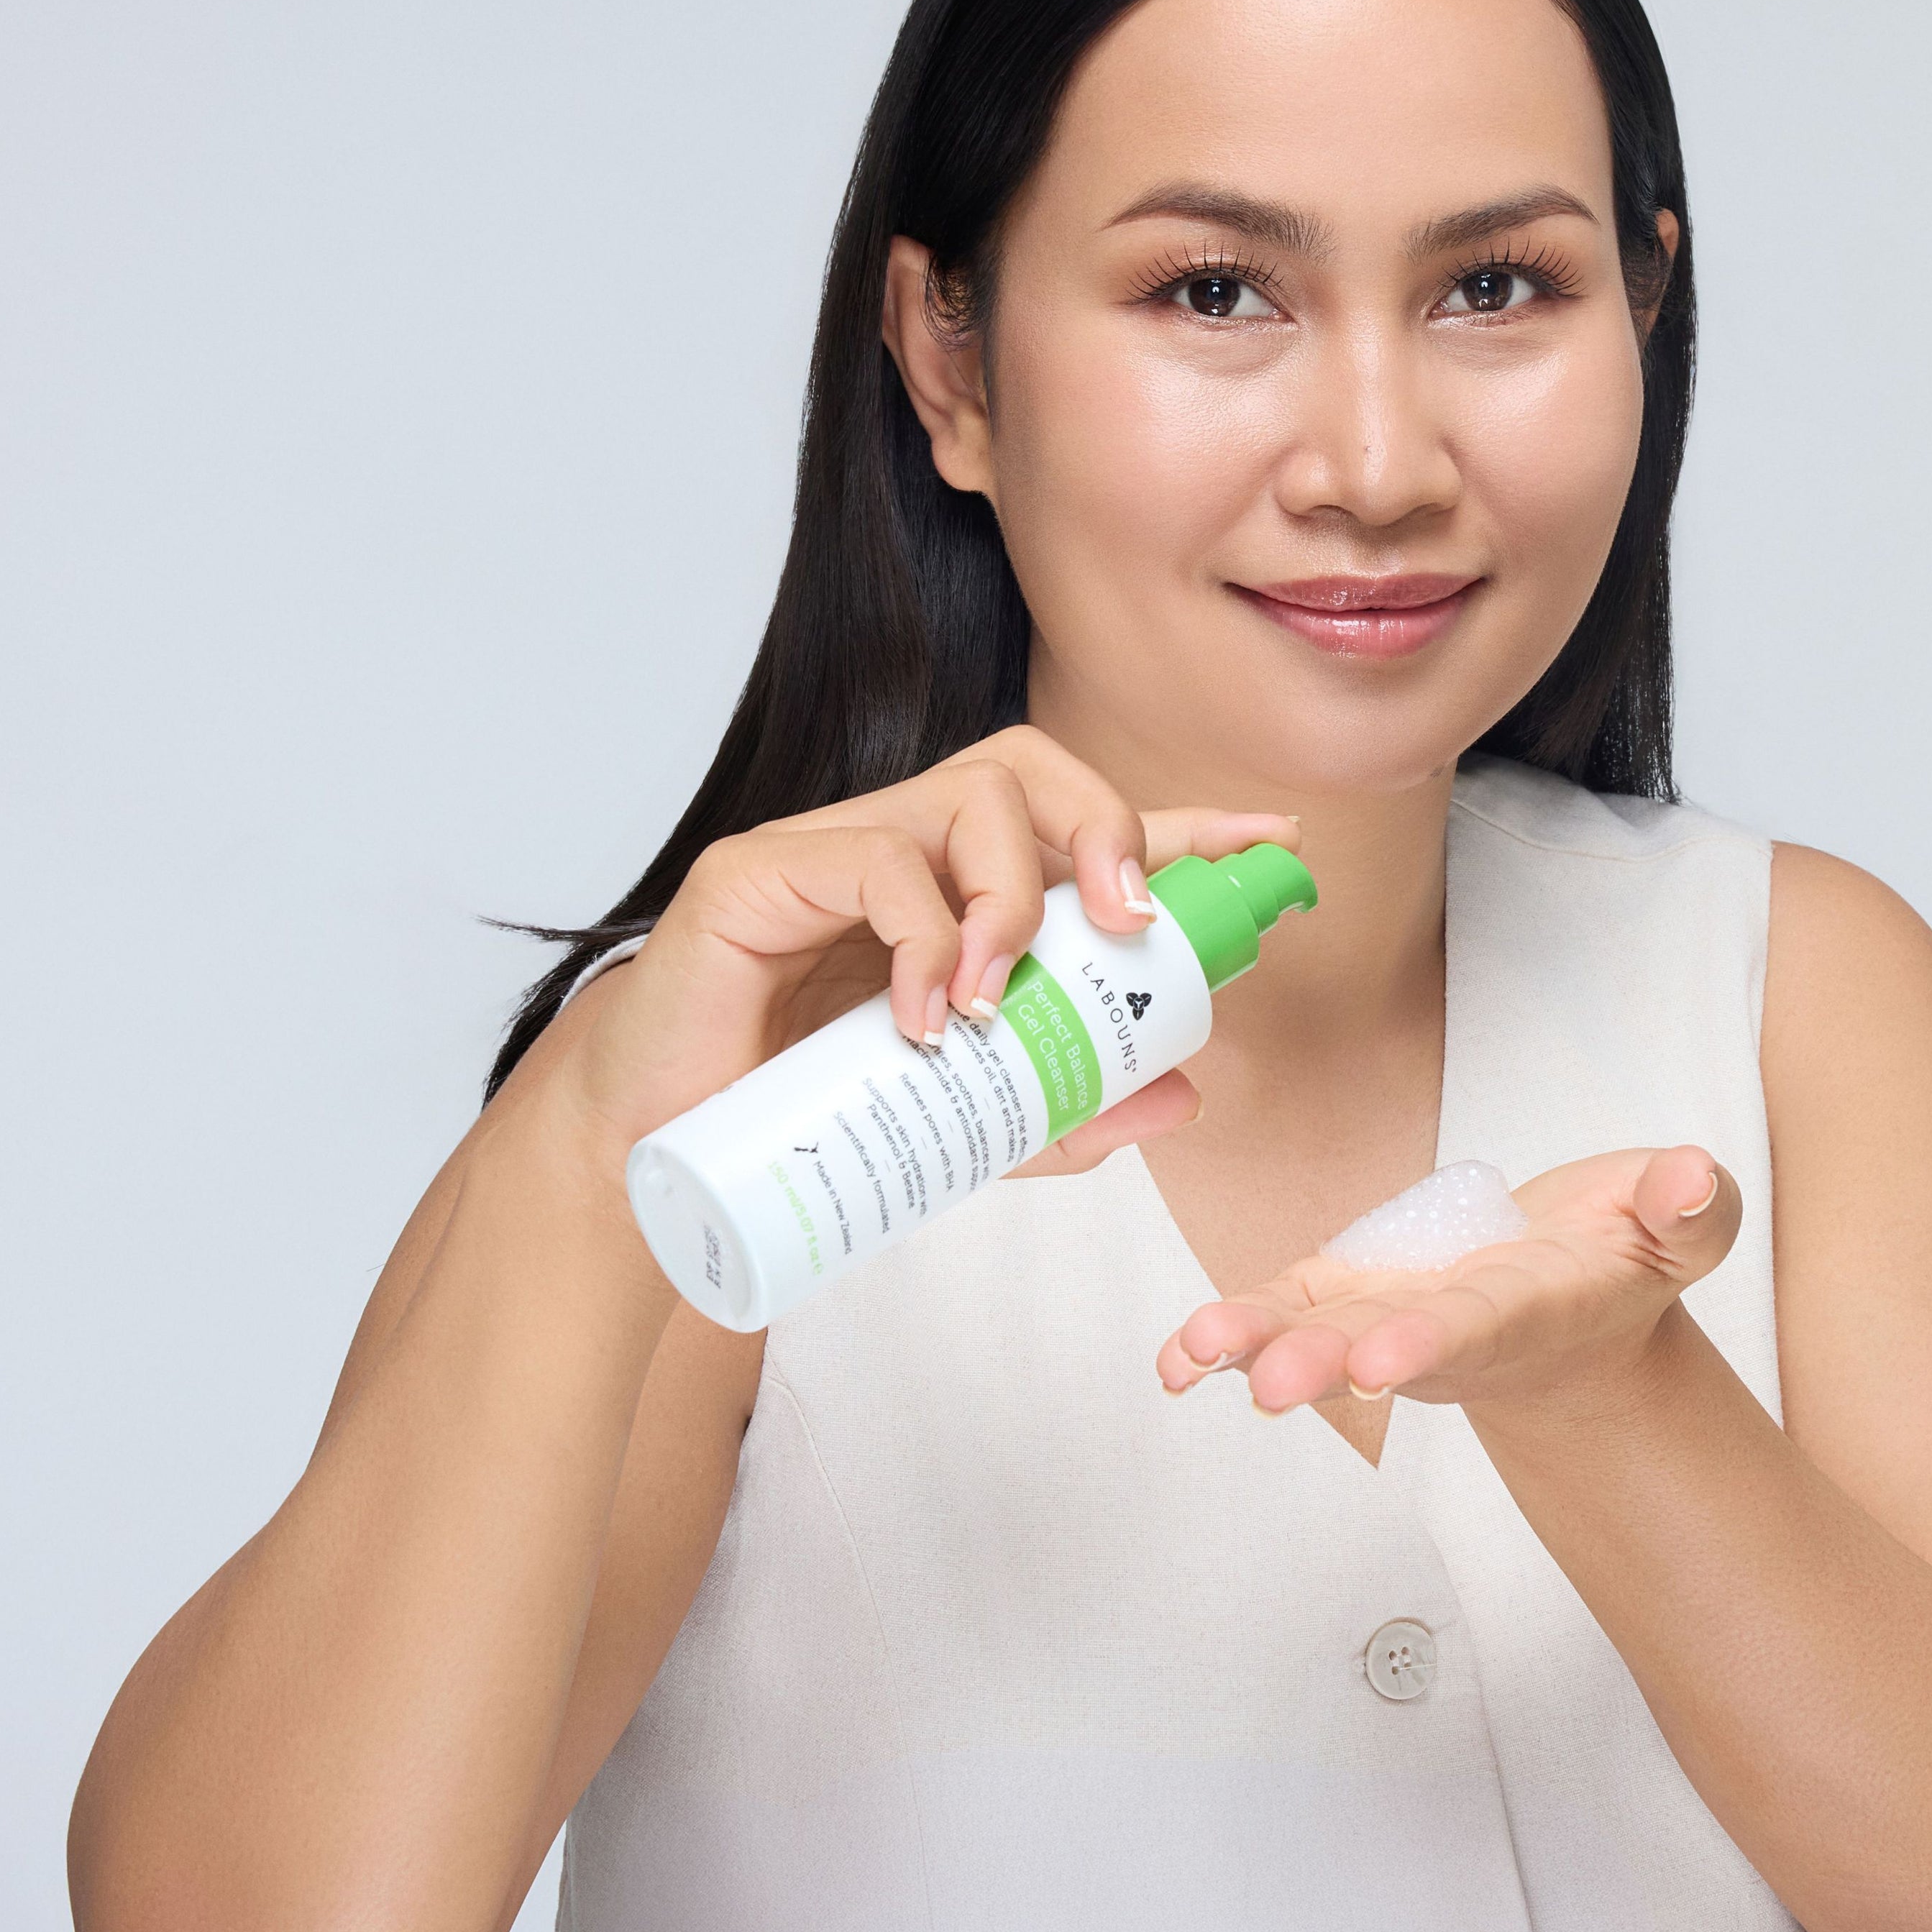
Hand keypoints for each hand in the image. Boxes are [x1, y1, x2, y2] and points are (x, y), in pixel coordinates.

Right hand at [514, 724, 1294, 1172]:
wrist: (660, 1162)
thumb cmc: (806, 1125)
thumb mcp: (968, 1126)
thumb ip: (1066, 1107)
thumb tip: (1186, 1091)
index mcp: (960, 892)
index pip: (1085, 829)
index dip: (1183, 827)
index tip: (1271, 844)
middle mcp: (905, 850)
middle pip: (1032, 769)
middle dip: (1110, 830)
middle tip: (1132, 925)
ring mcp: (829, 849)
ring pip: (963, 797)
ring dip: (1009, 899)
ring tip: (994, 1004)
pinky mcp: (756, 873)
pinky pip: (871, 859)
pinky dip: (922, 936)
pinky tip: (925, 1019)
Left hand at [1156, 1147, 1740, 1420]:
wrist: (1578, 1305)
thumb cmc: (1626, 1255)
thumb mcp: (1683, 1228)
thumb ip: (1690, 1209)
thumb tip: (1691, 1180)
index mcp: (1535, 1305)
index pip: (1480, 1325)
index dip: (1431, 1341)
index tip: (1382, 1360)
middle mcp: (1453, 1326)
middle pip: (1382, 1345)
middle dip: (1325, 1363)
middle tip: (1271, 1385)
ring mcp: (1394, 1315)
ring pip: (1321, 1332)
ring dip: (1259, 1345)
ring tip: (1197, 1354)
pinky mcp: (1351, 1292)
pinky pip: (1287, 1311)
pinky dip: (1230, 1337)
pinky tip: (1175, 1359)